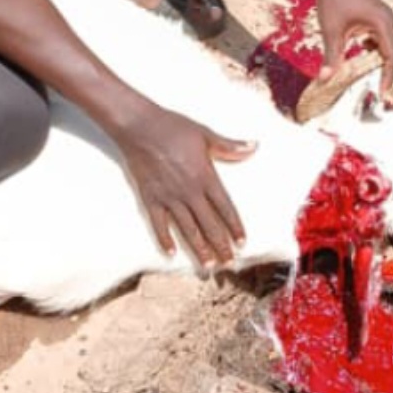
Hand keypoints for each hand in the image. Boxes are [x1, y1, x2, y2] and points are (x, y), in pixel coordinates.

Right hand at [116, 105, 254, 268]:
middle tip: (229, 263)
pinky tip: (171, 253)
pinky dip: (165, 239)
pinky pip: (159, 224)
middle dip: (220, 245)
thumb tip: (254, 147)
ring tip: (209, 265)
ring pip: (188, 229)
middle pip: (209, 224)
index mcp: (205, 176)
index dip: (235, 227)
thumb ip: (229, 146)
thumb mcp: (205, 134)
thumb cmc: (173, 127)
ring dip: (199, 248)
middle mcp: (189, 191)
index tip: (242, 243)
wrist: (139, 126)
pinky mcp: (150, 198)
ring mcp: (169, 197)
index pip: (225, 208)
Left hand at [313, 0, 392, 95]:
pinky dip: (379, 48)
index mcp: (383, 23)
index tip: (380, 94)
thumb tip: (325, 80)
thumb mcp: (331, 30)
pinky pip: (388, 38)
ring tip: (364, 65)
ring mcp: (386, 17)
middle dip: (389, 70)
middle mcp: (390, 20)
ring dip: (384, 58)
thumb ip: (331, 57)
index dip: (387, 78)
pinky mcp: (380, 16)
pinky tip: (362, 47)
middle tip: (372, 83)